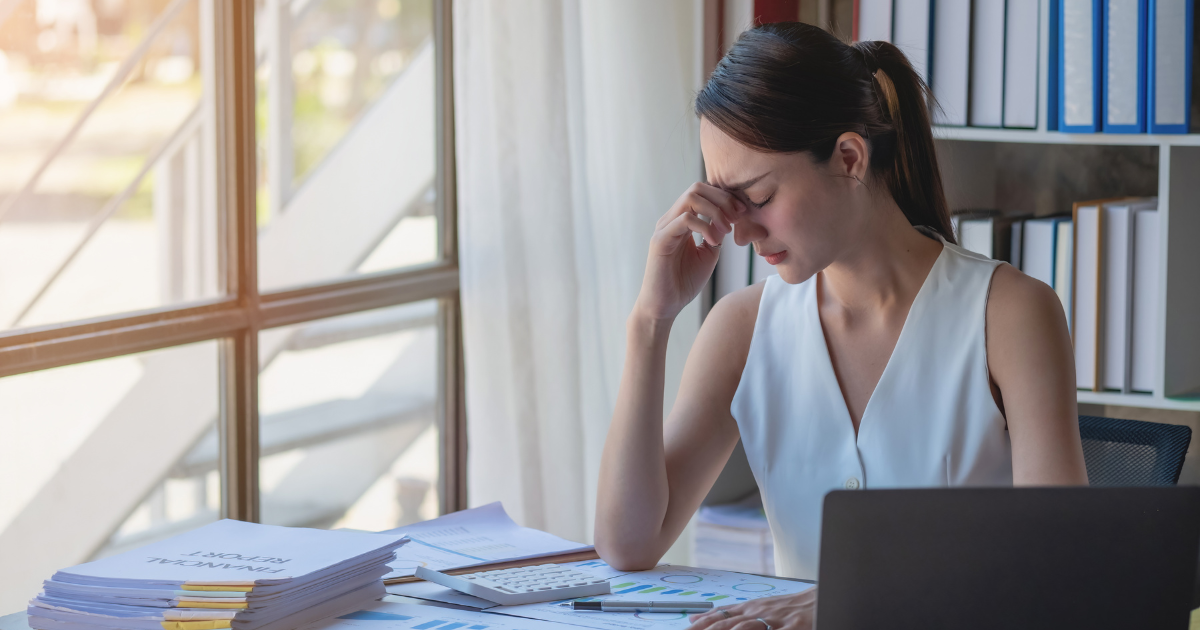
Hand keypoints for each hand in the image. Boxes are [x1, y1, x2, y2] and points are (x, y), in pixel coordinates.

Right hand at [633, 183, 745, 321]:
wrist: (665, 306)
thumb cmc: (684, 282)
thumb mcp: (709, 253)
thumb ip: (716, 233)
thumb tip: (730, 217)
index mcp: (681, 220)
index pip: (702, 192)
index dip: (725, 197)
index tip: (743, 212)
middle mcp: (671, 219)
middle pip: (697, 188)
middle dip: (722, 199)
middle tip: (737, 218)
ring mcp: (664, 228)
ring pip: (691, 199)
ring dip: (715, 211)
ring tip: (726, 230)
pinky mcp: (660, 240)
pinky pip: (684, 220)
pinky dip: (705, 226)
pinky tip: (715, 241)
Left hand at [686, 588, 816, 629]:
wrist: (821, 598)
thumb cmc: (789, 606)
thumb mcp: (758, 607)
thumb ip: (731, 613)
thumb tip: (697, 618)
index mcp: (750, 608)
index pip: (719, 616)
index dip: (700, 625)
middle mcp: (759, 612)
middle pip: (726, 623)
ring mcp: (776, 620)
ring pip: (745, 628)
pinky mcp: (793, 628)